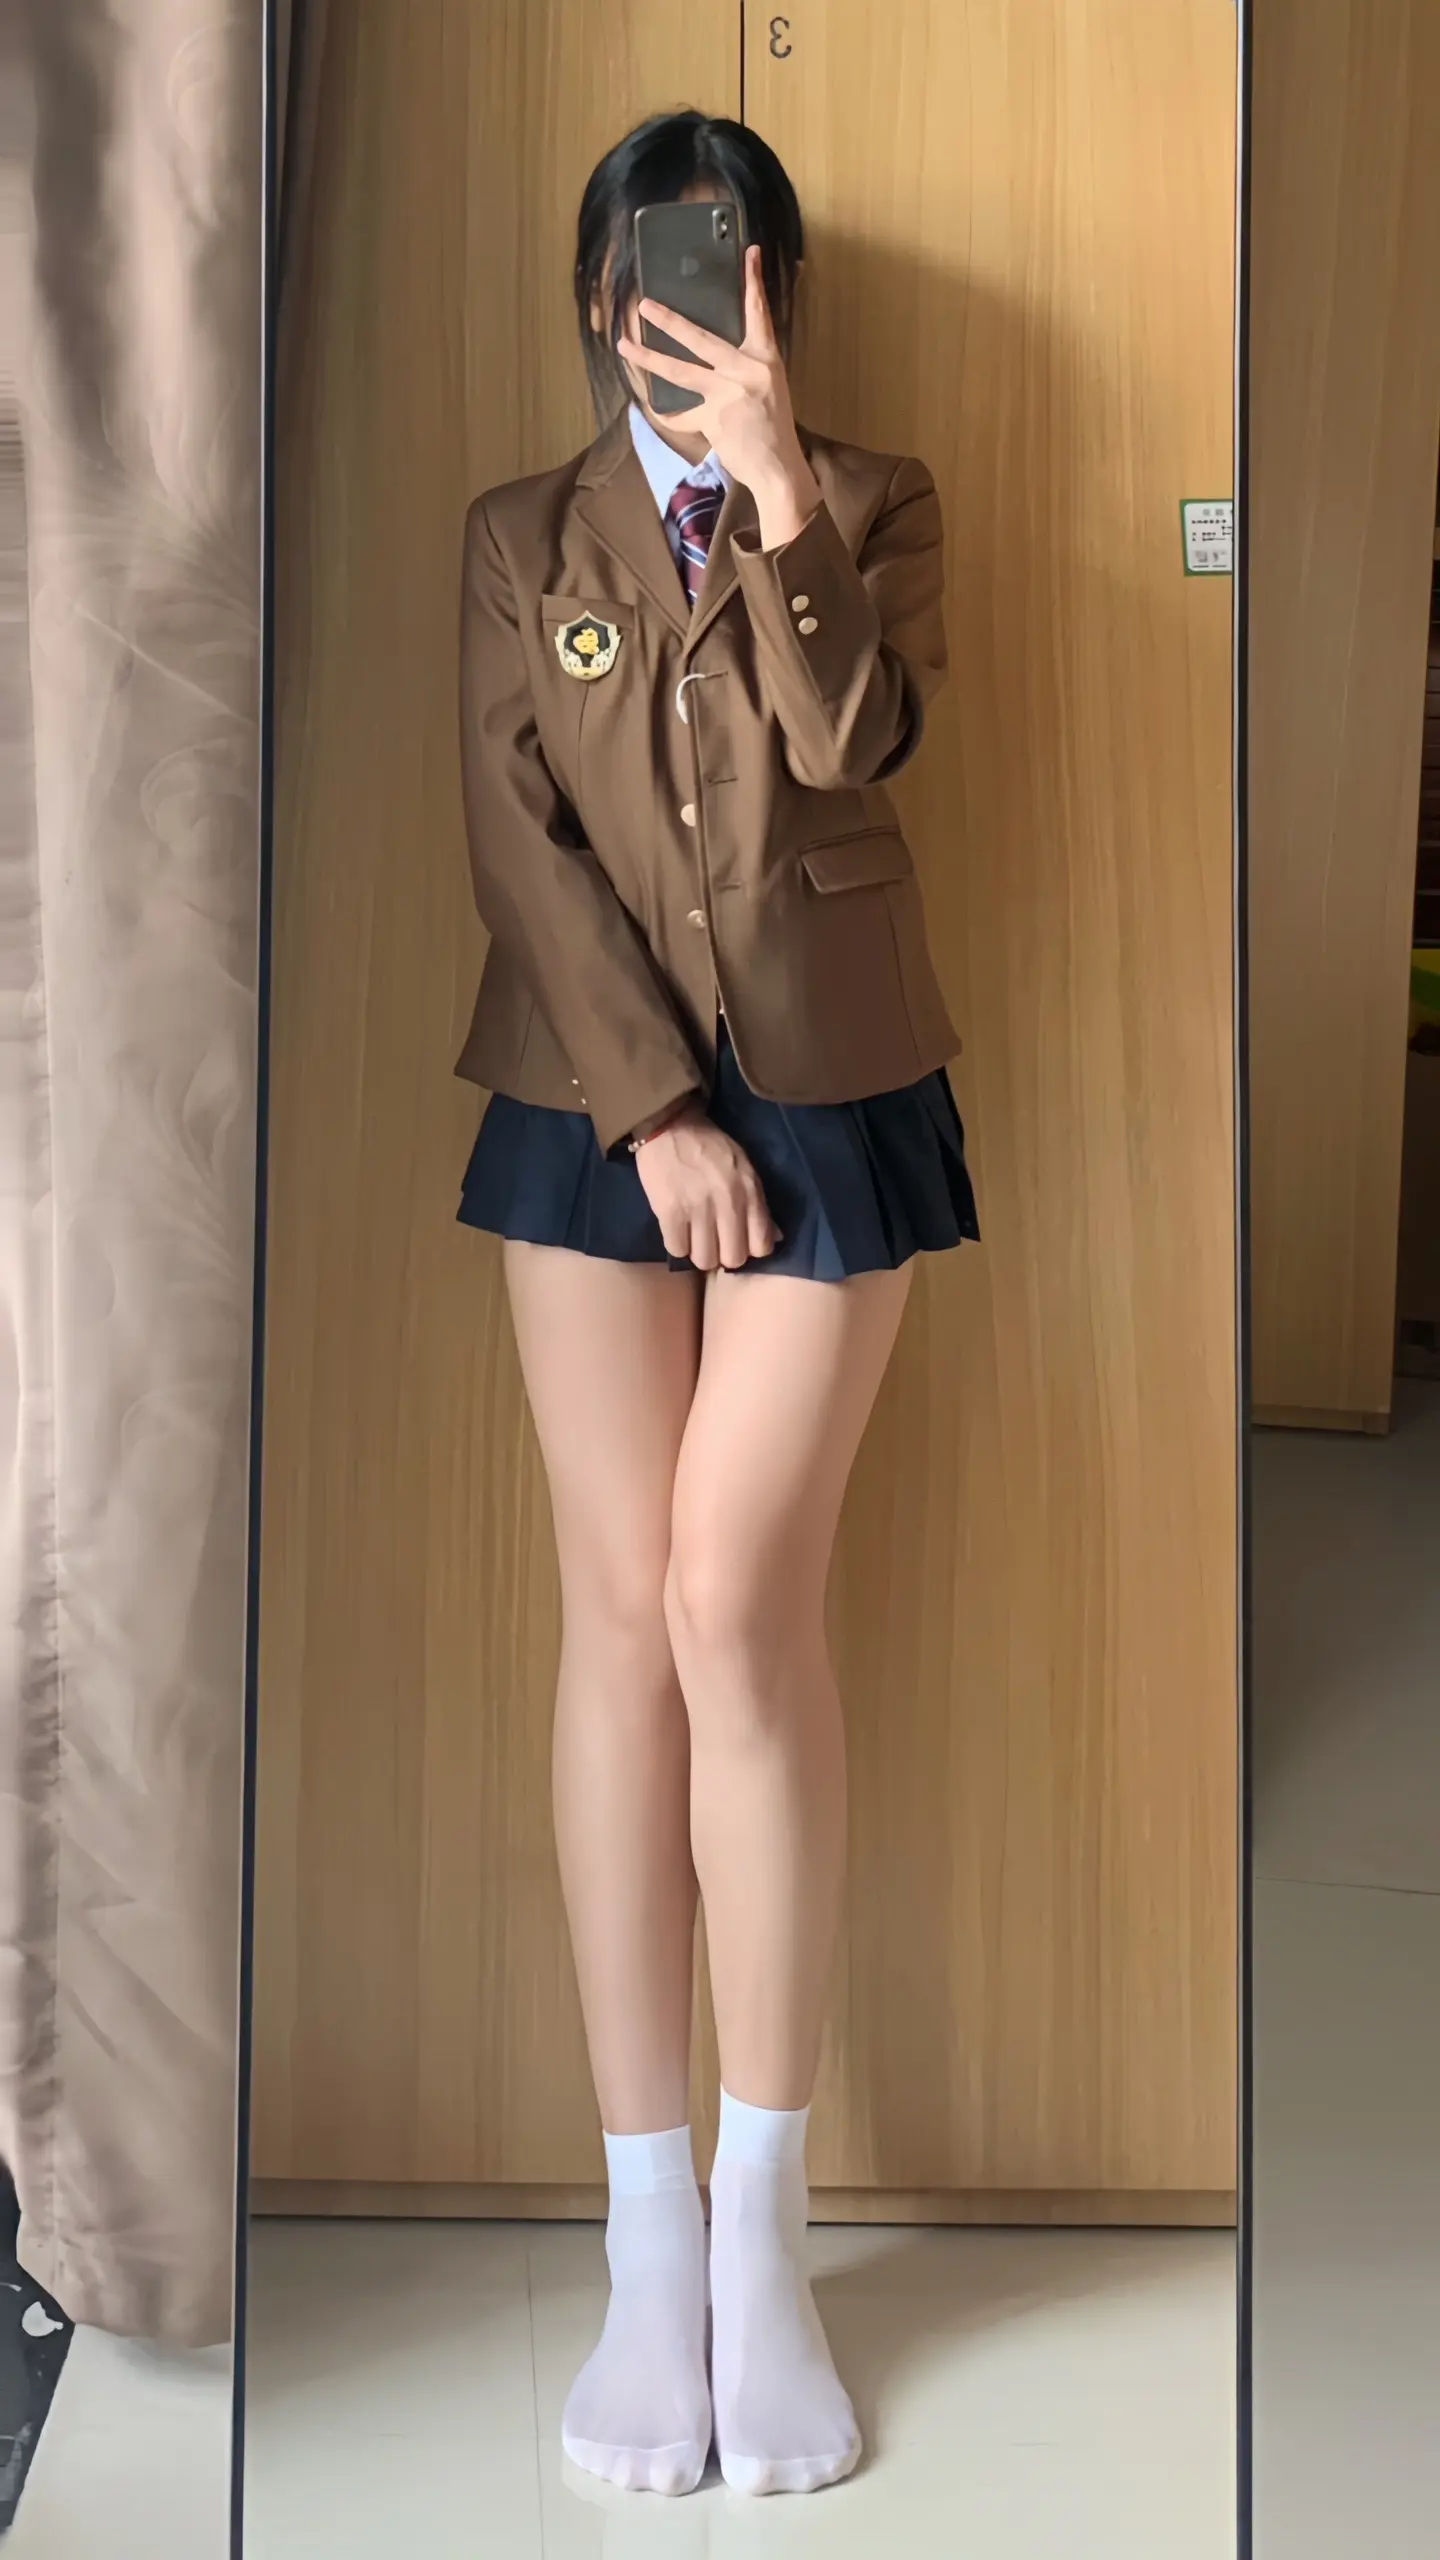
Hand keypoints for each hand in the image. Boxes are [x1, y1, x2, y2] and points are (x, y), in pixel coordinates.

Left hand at [616, 246, 821, 546]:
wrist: (777, 467)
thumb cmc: (774, 427)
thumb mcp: (769, 387)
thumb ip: (744, 368)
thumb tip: (715, 356)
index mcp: (765, 359)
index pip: (759, 313)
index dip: (753, 282)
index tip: (749, 253)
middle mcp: (744, 371)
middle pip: (701, 339)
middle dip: (670, 321)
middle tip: (645, 305)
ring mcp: (725, 395)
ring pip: (679, 372)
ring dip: (648, 358)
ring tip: (624, 346)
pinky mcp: (711, 420)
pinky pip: (682, 415)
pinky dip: (670, 416)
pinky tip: (655, 410)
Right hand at [634, 1105, 777, 1270]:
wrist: (670, 1125)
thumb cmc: (710, 1147)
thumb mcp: (745, 1168)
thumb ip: (759, 1204)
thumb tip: (776, 1237)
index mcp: (750, 1191)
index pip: (762, 1246)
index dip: (750, 1249)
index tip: (738, 1241)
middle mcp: (728, 1202)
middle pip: (733, 1258)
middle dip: (724, 1255)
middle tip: (714, 1242)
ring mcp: (697, 1208)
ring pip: (704, 1260)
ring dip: (699, 1253)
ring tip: (695, 1238)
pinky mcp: (669, 1211)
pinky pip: (677, 1250)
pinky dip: (677, 1244)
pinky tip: (678, 1230)